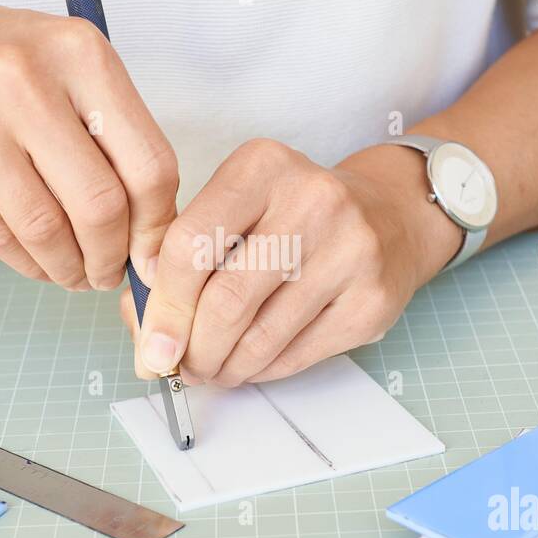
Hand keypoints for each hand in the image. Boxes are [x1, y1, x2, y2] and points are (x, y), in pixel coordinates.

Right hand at [0, 0, 177, 287]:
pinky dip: (23, 261)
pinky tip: (35, 262)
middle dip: (110, 257)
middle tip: (107, 274)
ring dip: (67, 268)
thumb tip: (152, 234)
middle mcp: (25, 77)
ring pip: (45, 228)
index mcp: (80, 51)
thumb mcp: (62, 66)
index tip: (150, 255)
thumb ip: (112, 133)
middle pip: (100, 204)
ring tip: (73, 274)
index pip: (149, 162)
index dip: (156, 225)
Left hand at [120, 138, 462, 385]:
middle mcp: (313, 200)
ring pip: (260, 336)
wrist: (390, 216)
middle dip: (192, 348)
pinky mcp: (372, 300)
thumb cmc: (293, 218)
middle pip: (226, 299)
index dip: (163, 306)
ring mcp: (351, 251)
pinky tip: (250, 363)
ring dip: (223, 367)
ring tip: (211, 369)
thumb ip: (180, 259)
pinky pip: (296, 355)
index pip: (191, 244)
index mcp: (263, 166)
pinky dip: (260, 370)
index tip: (151, 345)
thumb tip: (147, 333)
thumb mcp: (236, 210)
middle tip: (180, 367)